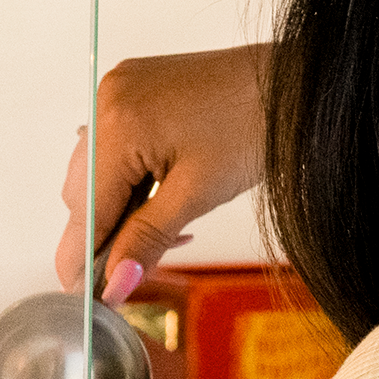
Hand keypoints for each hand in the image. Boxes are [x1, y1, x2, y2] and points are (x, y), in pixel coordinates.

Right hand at [55, 45, 269, 302]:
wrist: (297, 80)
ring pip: (93, 171)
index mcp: (119, 125)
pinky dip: (126, 176)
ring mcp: (116, 92)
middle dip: (104, 233)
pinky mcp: (130, 90)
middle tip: (135, 267)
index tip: (87, 297)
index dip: (83, 258)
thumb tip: (115, 283)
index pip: (84, 208)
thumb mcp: (199, 194)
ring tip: (161, 228)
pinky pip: (110, 145)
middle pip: (81, 192)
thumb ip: (147, 239)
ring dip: (116, 207)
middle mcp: (106, 101)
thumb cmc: (257, 127)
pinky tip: (156, 194)